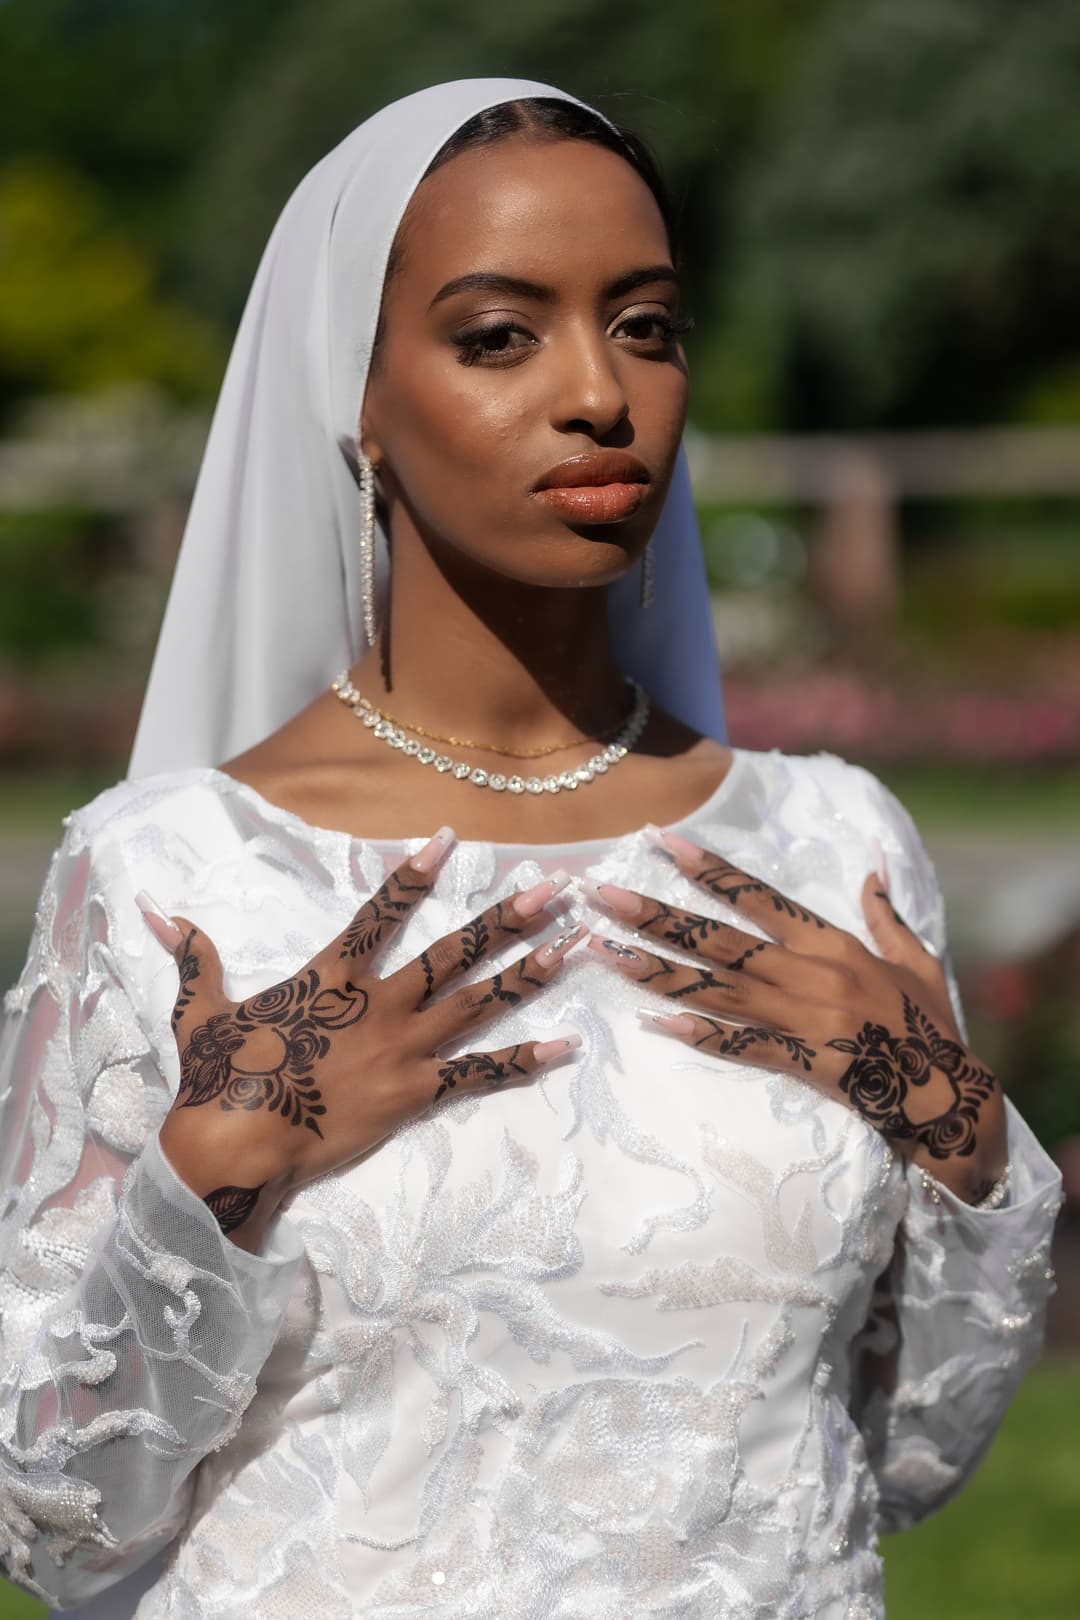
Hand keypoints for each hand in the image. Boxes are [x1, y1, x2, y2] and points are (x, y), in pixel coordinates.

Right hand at [143, 830, 583, 1247]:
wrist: (233, 1146)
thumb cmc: (217, 1078)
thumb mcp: (201, 1012)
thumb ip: (196, 958)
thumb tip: (157, 914)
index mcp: (331, 977)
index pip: (380, 913)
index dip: (415, 875)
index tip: (450, 839)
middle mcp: (378, 1005)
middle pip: (453, 953)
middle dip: (506, 917)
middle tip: (554, 886)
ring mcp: (402, 1050)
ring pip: (477, 1003)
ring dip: (526, 972)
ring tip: (571, 944)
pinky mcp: (414, 1097)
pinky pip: (478, 1075)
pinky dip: (523, 1061)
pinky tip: (565, 1046)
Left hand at [584, 826, 1006, 1204]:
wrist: (950, 1093)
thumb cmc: (930, 1025)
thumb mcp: (915, 960)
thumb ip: (886, 915)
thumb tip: (874, 870)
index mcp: (830, 944)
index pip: (759, 898)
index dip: (711, 871)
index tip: (666, 844)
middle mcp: (808, 973)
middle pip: (719, 940)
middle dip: (656, 916)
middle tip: (602, 894)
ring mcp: (801, 1018)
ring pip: (715, 988)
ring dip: (656, 970)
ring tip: (605, 951)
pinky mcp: (801, 1061)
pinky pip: (741, 1046)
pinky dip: (700, 1034)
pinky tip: (655, 1023)